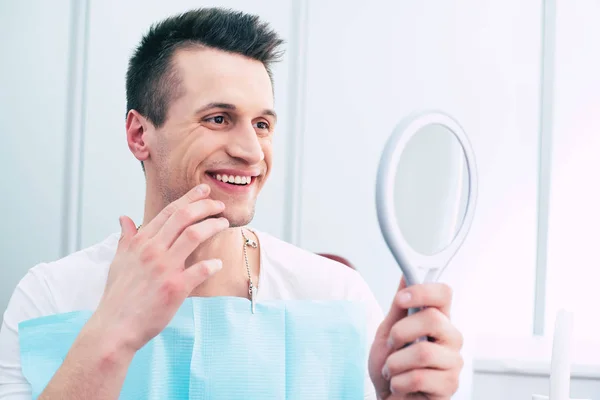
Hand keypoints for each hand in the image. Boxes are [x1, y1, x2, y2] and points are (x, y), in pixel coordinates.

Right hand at [88, 184, 228, 352]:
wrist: (114, 327)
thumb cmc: (118, 296)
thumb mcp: (118, 262)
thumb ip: (126, 238)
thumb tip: (124, 218)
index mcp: (140, 242)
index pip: (168, 212)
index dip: (189, 198)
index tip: (204, 191)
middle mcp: (152, 250)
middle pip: (183, 217)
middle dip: (205, 206)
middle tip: (219, 205)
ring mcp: (164, 268)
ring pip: (193, 235)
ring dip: (212, 226)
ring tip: (223, 224)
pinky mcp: (175, 288)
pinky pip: (200, 270)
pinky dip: (211, 265)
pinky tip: (218, 264)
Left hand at [368, 278, 463, 398]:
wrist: (388, 396)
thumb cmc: (391, 364)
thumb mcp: (388, 332)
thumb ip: (399, 306)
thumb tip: (406, 275)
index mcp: (438, 320)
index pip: (444, 294)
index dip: (423, 291)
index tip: (400, 299)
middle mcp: (451, 338)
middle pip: (433, 319)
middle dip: (400, 332)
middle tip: (392, 345)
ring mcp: (453, 363)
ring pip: (423, 352)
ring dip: (395, 363)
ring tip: (392, 370)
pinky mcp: (449, 386)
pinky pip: (419, 377)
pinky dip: (398, 382)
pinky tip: (399, 385)